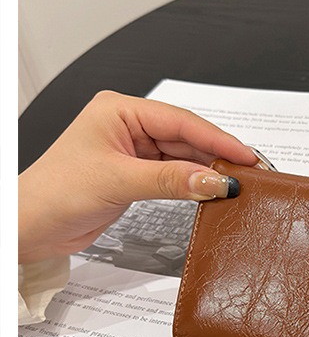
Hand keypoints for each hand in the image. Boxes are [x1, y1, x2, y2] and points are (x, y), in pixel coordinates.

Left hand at [18, 90, 258, 263]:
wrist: (31, 226)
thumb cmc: (56, 193)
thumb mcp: (119, 181)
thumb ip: (172, 181)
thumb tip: (216, 181)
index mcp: (119, 110)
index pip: (180, 121)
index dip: (217, 139)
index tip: (246, 156)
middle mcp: (128, 126)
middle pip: (186, 137)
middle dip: (216, 155)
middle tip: (250, 172)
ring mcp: (133, 150)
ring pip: (183, 157)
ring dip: (207, 171)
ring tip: (236, 183)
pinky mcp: (136, 173)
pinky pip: (174, 174)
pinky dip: (193, 183)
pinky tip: (211, 190)